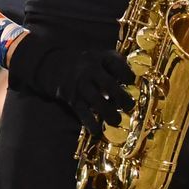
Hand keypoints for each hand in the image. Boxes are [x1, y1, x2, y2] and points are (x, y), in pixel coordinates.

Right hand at [11, 33, 134, 131]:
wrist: (53, 65)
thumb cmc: (84, 63)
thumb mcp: (99, 56)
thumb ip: (116, 63)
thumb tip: (135, 80)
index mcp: (99, 59)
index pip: (117, 65)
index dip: (127, 74)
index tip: (131, 81)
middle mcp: (90, 71)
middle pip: (109, 85)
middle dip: (122, 97)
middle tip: (129, 106)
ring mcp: (81, 86)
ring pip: (97, 101)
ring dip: (109, 113)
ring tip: (116, 121)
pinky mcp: (72, 99)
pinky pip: (83, 114)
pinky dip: (91, 124)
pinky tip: (97, 131)